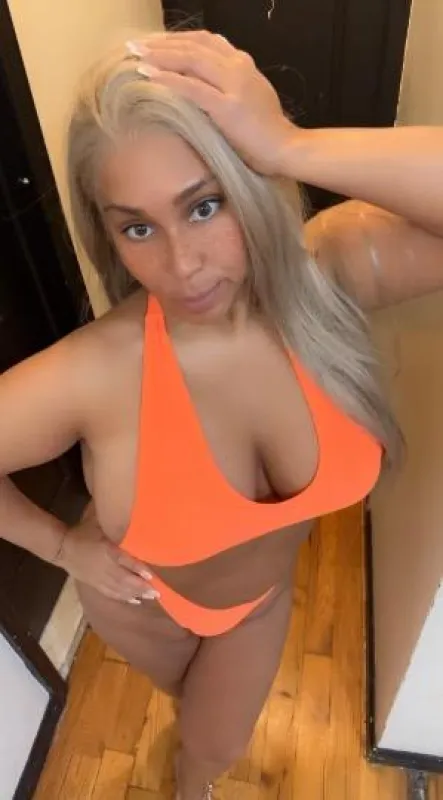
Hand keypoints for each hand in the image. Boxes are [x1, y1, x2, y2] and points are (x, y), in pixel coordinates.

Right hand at [57, 513, 157, 604]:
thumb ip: (114, 521)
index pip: (124, 561)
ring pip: (119, 589)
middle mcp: (104, 566)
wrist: (61, 547)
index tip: (151, 576)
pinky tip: (134, 601)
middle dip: (140, 587)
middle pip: (124, 579)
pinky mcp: (94, 584)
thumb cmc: (82, 532)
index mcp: (106, 550)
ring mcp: (99, 578)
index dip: (137, 569)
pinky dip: (123, 598)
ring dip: (135, 594)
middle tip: (157, 593)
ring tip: (150, 598)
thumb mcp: (98, 522)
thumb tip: (130, 511)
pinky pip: (111, 593)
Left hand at [128, 31, 296, 174]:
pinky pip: (192, 87)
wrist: (287, 149)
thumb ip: (230, 84)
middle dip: (162, 43)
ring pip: (190, 60)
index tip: (154, 43)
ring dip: (160, 55)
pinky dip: (167, 78)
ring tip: (136, 54)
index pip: (205, 40)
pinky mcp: (228, 107)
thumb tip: (204, 82)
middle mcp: (238, 67)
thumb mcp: (250, 97)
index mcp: (243, 64)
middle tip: (135, 45)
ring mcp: (233, 85)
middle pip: (194, 45)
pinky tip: (148, 75)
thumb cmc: (267, 132)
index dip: (177, 39)